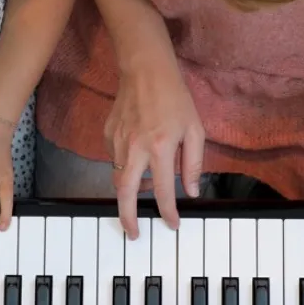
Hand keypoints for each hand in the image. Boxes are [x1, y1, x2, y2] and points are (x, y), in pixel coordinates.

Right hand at [105, 57, 204, 238]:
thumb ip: (193, 163)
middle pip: (125, 193)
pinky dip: (124, 169)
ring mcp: (118, 142)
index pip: (163, 191)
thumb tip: (191, 191)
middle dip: (128, 217)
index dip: (168, 212)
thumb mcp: (195, 130)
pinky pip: (114, 161)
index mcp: (160, 148)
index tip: (172, 225)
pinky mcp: (108, 135)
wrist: (146, 71)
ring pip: (117, 179)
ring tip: (143, 192)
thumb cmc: (175, 99)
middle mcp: (135, 148)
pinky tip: (137, 162)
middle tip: (133, 233)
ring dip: (129, 192)